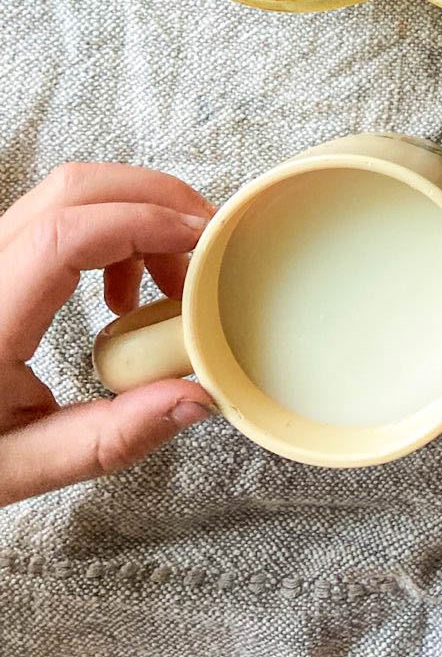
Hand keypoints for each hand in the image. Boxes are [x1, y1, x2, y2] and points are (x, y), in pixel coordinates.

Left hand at [0, 163, 215, 506]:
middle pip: (75, 188)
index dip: (146, 223)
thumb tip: (194, 398)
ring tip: (170, 280)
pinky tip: (124, 295)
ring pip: (68, 193)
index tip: (204, 245)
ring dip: (136, 214)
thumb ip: (107, 438)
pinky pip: (57, 218)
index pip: (70, 233)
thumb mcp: (16, 469)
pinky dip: (111, 232)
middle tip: (207, 245)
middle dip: (156, 198)